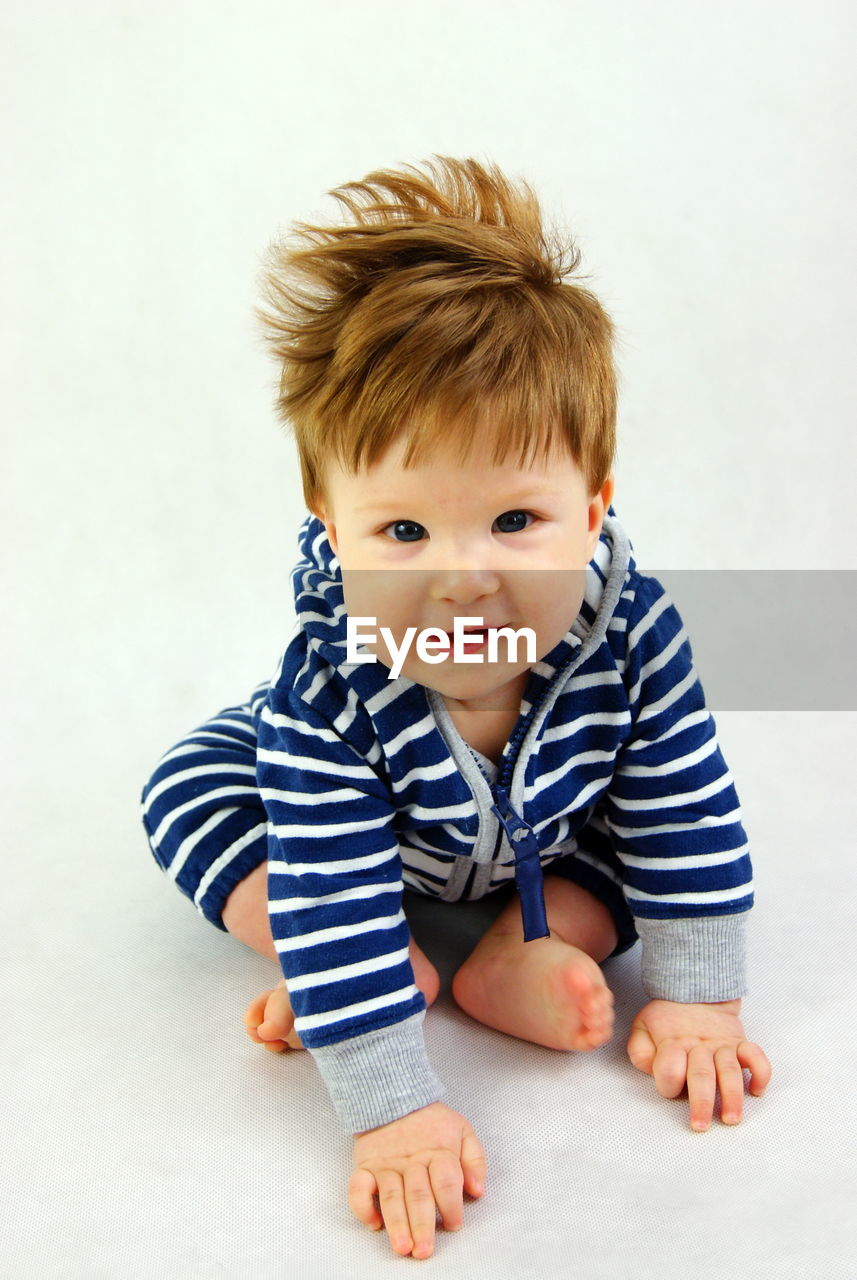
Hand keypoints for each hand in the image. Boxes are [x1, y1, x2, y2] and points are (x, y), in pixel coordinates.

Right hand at [349, 1101, 486, 1258]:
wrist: (394, 1097)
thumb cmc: (432, 1122)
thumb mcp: (462, 1130)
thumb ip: (474, 1159)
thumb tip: (477, 1190)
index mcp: (438, 1152)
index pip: (446, 1182)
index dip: (451, 1206)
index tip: (454, 1225)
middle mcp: (411, 1161)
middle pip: (418, 1195)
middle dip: (422, 1225)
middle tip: (425, 1250)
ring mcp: (386, 1165)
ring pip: (391, 1196)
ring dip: (396, 1223)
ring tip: (402, 1247)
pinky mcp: (365, 1166)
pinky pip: (358, 1187)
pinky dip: (363, 1206)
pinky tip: (373, 1223)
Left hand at [627, 998, 771, 1131]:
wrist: (695, 991)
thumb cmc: (667, 1017)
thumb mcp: (642, 1027)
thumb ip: (640, 1050)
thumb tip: (650, 1068)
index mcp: (673, 1043)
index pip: (670, 1069)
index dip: (668, 1083)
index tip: (669, 1089)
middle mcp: (699, 1046)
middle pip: (701, 1076)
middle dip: (702, 1103)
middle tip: (701, 1126)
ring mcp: (722, 1045)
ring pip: (730, 1072)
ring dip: (732, 1096)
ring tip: (731, 1118)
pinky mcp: (740, 1043)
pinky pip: (755, 1056)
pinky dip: (760, 1073)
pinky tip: (757, 1091)